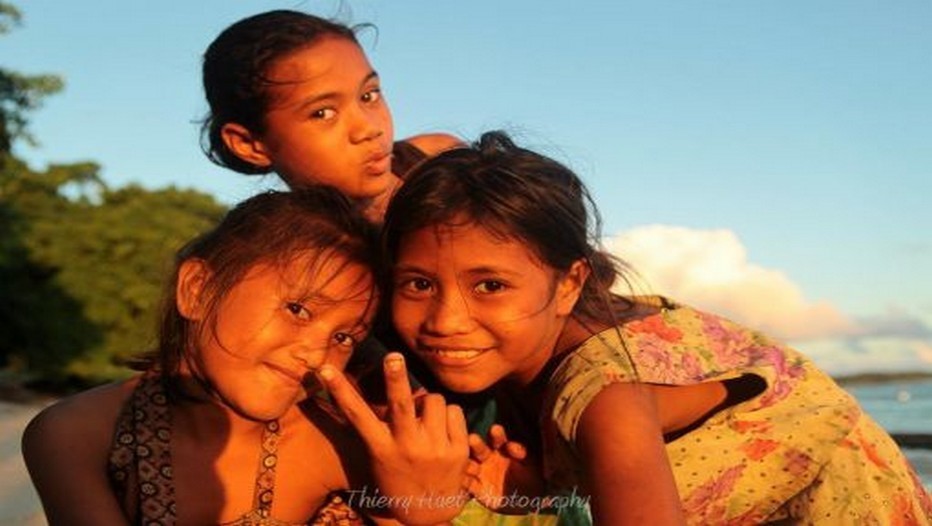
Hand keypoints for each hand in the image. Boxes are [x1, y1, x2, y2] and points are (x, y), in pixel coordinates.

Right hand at [318, 353, 469, 524]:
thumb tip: (392, 385)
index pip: (356, 414)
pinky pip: (454, 410)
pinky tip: (443, 430)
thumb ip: (382, 424)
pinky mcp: (458, 450)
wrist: (429, 512)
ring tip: (426, 420)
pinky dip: (447, 415)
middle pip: (400, 405)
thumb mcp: (380, 456)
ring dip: (429, 403)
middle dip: (396, 378)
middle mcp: (407, 447)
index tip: (324, 368)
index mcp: (381, 448)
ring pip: (434, 400)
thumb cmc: (398, 475)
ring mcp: (434, 448)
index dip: (339, 390)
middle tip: (393, 357)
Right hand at [465, 424, 545, 512]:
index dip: (497, 435)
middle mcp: (488, 458)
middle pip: (480, 449)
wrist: (527, 501)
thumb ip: (521, 454)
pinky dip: (465, 482)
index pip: (498, 439)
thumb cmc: (530, 478)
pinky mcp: (477, 489)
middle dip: (476, 444)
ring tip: (468, 463)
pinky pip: (469, 485)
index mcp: (501, 449)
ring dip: (468, 463)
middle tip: (472, 439)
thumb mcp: (531, 465)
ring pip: (471, 465)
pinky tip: (462, 479)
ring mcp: (481, 473)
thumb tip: (511, 446)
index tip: (495, 429)